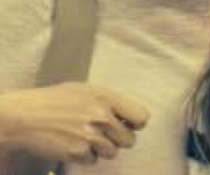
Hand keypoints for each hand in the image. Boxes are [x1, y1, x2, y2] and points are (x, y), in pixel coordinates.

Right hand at [0, 83, 148, 165]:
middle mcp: (102, 116)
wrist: (26, 116)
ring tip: (85, 137)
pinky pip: (93, 160)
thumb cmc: (56, 101)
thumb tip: (130, 116)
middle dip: (118, 139)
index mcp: (107, 97)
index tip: (129, 125)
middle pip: (130, 140)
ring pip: (113, 152)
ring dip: (102, 148)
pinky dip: (85, 156)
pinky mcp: (77, 152)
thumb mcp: (87, 91)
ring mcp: (90, 136)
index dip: (136, 124)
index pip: (141, 117)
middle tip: (103, 133)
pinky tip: (73, 144)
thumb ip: (110, 101)